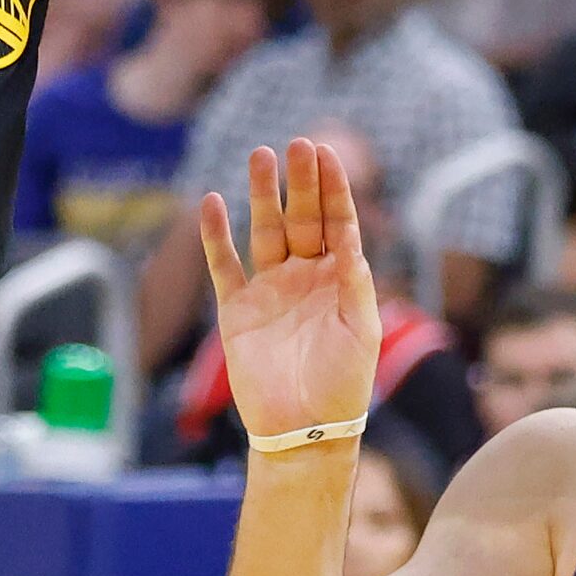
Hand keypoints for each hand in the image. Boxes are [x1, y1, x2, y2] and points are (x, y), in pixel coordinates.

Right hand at [200, 140, 382, 440]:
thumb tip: (351, 240)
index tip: (327, 153)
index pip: (338, 222)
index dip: (333, 188)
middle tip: (296, 143)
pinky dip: (216, 235)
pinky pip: (224, 265)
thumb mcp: (361, 330)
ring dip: (262, 195)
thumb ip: (355, 283)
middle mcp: (305, 277)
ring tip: (259, 154)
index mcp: (341, 280)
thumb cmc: (343, 385)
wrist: (302, 432)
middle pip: (302, 217)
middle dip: (300, 181)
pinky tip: (213, 202)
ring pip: (264, 230)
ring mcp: (269, 290)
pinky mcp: (237, 309)